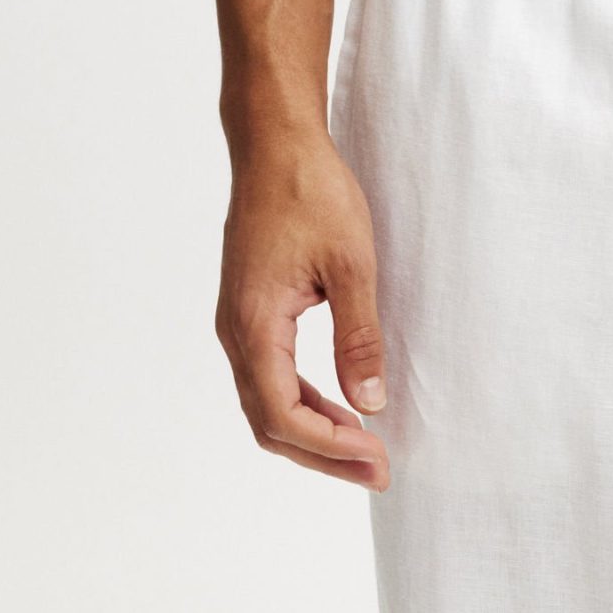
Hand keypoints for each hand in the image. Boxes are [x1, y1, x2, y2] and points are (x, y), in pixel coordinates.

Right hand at [215, 127, 391, 488]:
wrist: (275, 142)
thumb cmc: (311, 190)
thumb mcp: (351, 262)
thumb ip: (359, 337)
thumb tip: (371, 404)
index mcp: (254, 323)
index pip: (283, 414)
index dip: (330, 446)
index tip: (377, 458)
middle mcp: (235, 331)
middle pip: (269, 422)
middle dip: (323, 453)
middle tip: (377, 470)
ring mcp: (237, 322)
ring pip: (265, 403)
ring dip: (312, 431)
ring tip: (364, 447)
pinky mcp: (248, 310)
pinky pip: (268, 376)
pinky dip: (301, 401)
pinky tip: (339, 405)